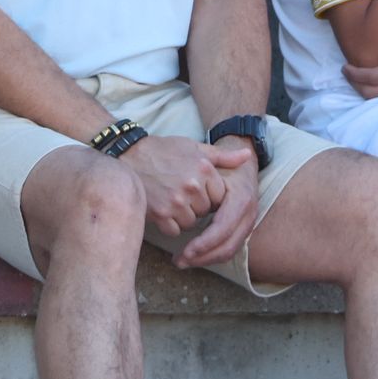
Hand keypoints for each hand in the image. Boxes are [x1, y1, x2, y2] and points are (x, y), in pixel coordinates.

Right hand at [119, 134, 253, 236]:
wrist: (128, 156)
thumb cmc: (163, 151)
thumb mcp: (194, 147)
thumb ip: (223, 156)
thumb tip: (248, 155)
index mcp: (203, 169)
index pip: (219, 196)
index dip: (208, 194)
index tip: (195, 186)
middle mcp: (192, 186)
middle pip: (205, 211)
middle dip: (196, 206)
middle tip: (179, 190)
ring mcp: (175, 201)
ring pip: (191, 223)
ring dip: (183, 216)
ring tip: (171, 198)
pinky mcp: (160, 214)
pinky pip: (175, 231)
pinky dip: (170, 224)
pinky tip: (162, 208)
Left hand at [174, 157, 259, 269]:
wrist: (243, 169)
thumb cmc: (224, 167)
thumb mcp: (217, 163)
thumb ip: (215, 162)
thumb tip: (208, 163)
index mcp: (241, 200)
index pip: (224, 228)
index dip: (205, 242)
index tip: (185, 250)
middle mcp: (248, 216)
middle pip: (228, 246)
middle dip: (203, 257)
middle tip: (179, 261)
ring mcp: (248, 225)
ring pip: (229, 252)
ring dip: (204, 260)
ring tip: (181, 261)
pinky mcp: (242, 232)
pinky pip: (228, 250)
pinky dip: (210, 257)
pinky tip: (193, 257)